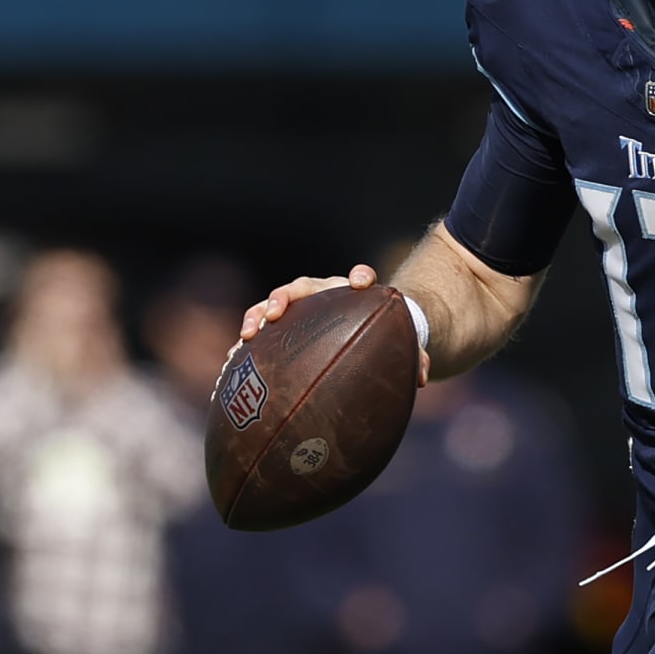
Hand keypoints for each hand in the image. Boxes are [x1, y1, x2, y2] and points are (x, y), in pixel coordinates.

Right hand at [238, 265, 430, 386]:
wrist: (356, 332)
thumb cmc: (379, 336)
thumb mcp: (396, 343)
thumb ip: (414, 356)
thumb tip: (423, 377)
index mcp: (352, 294)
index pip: (358, 278)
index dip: (359, 277)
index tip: (360, 282)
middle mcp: (321, 296)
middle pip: (301, 287)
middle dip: (286, 296)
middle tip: (275, 311)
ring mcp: (297, 310)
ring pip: (272, 305)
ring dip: (258, 316)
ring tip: (247, 335)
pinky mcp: (279, 329)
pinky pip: (259, 332)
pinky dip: (245, 346)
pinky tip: (231, 366)